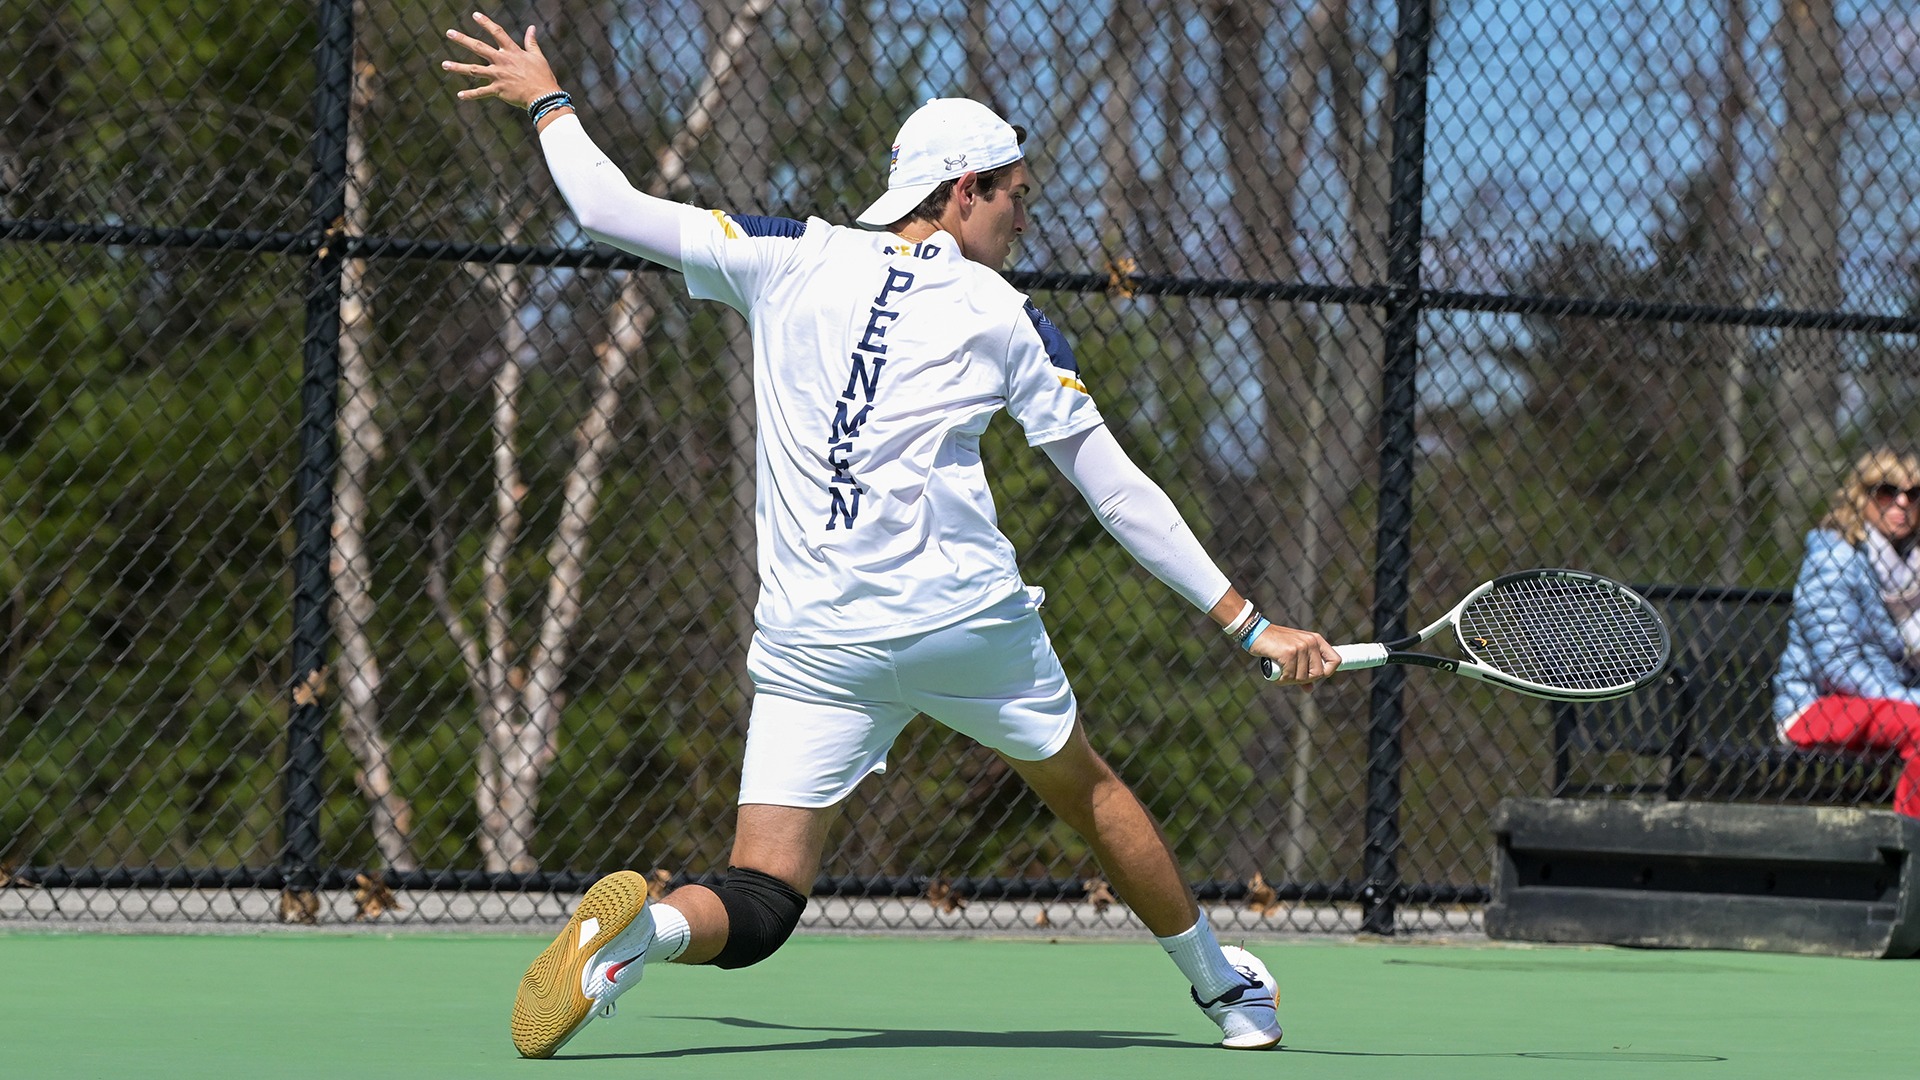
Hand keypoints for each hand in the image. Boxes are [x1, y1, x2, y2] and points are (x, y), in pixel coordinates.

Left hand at [441, 13, 561, 108]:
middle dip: (462, 40)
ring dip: (457, 67)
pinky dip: (470, 94)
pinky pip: (481, 92)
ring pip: (473, 69)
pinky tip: (460, 95)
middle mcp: (502, 61)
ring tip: (444, 64)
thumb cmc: (542, 76)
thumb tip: (532, 28)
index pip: (497, 32)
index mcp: (512, 51)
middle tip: (449, 33)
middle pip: (478, 47)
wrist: (543, 96)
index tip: (475, 16)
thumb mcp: (538, 56)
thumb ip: (531, 42)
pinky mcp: (498, 90)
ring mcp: (498, 75)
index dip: (486, 23)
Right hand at [1250, 623, 1340, 686]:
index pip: (1335, 660)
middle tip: (1290, 675)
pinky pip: (1290, 676)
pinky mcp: (1289, 653)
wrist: (1256, 632)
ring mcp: (1300, 647)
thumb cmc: (1275, 643)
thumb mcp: (1293, 653)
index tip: (1315, 677)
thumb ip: (1303, 669)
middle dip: (1303, 679)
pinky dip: (1282, 679)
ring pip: (1303, 677)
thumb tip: (1309, 689)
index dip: (1328, 672)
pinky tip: (1276, 672)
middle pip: (1318, 674)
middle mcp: (1311, 642)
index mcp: (1316, 640)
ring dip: (1290, 680)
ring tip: (1281, 672)